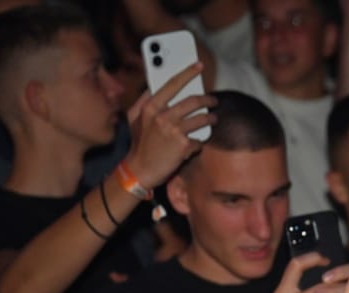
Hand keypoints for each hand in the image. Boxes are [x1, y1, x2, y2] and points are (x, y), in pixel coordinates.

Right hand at [123, 62, 217, 189]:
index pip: (172, 84)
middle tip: (214, 101)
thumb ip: (145, 99)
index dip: (187, 72)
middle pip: (193, 101)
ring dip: (211, 119)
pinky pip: (200, 140)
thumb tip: (157, 84)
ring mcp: (173, 131)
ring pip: (201, 119)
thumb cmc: (140, 142)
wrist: (141, 170)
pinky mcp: (183, 146)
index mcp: (150, 107)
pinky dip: (200, 141)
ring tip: (213, 119)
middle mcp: (162, 117)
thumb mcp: (135, 117)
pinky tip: (196, 143)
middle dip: (208, 100)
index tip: (198, 65)